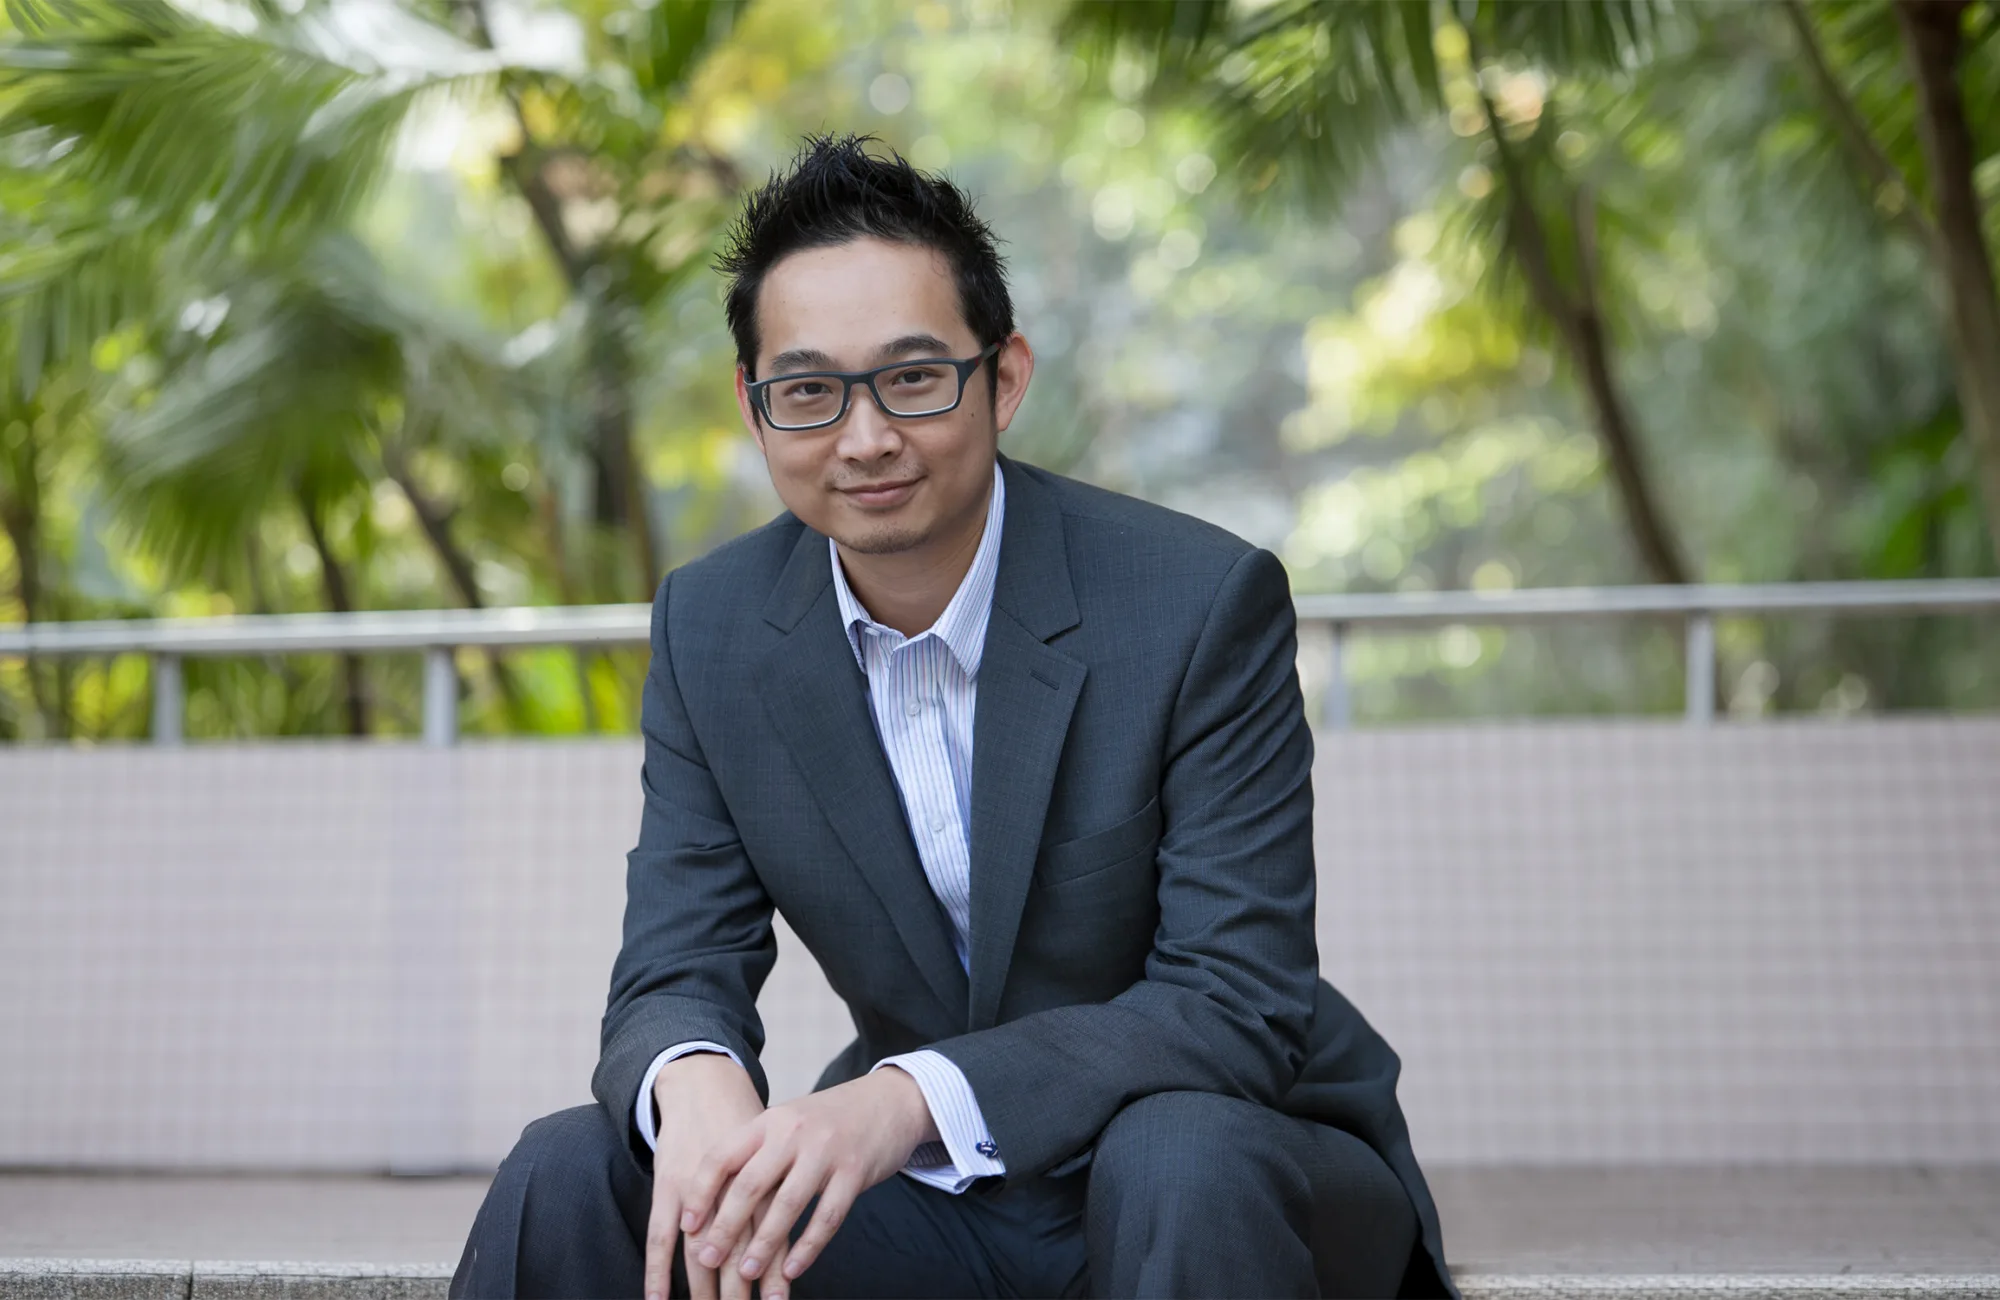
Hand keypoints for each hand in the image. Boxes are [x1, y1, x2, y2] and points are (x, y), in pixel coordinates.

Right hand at [646, 1052, 764, 1299]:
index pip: (773, 1236)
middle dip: (741, 1291)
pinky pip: (659, 1236)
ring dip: (705, 1290)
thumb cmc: (747, 1128)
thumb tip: (792, 1249)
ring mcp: (696, 1188)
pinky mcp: (666, 1185)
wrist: (708, 1085)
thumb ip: (783, 1197)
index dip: (776, 1273)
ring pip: (700, 1251)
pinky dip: (657, 1271)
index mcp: (767, 1178)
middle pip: (739, 1251)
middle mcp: (732, 1186)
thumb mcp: (775, 1158)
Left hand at [679, 1067, 937, 1299]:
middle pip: (751, 1184)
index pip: (723, 1155)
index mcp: (770, 1120)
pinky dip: (808, 1247)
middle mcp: (794, 1132)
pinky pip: (827, 1217)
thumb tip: (714, 1199)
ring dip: (764, 1245)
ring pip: (787, 1205)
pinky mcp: (855, 1172)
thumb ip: (757, 1152)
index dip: (702, 1191)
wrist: (888, 1101)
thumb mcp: (788, 1123)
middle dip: (726, 1226)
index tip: (687, 1223)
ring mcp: (827, 1152)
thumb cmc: (828, 1120)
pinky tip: (792, 1269)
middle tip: (706, 1259)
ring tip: (746, 1273)